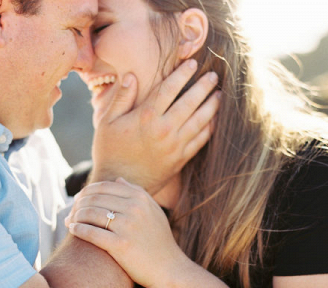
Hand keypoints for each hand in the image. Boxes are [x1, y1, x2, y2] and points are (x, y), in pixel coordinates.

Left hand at [65, 178, 187, 287]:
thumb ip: (137, 193)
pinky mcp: (121, 245)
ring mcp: (128, 226)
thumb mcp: (153, 212)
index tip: (78, 199)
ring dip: (75, 216)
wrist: (169, 270)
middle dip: (78, 204)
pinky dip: (78, 229)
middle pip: (95, 199)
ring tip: (69, 222)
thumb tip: (118, 180)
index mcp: (141, 198)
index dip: (87, 191)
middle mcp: (135, 208)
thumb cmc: (159, 242)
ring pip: (90, 213)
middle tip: (70, 212)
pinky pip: (92, 233)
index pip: (104, 187)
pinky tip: (72, 230)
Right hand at [90, 60, 220, 194]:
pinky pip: (201, 139)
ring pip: (201, 120)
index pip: (170, 88)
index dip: (183, 74)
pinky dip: (211, 127)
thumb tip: (132, 75)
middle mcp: (164, 129)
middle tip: (214, 75)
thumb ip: (121, 98)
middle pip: (191, 101)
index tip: (193, 63)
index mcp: (146, 117)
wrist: (119, 184)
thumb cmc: (110, 152)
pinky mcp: (181, 158)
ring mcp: (175, 145)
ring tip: (220, 94)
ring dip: (212, 105)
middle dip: (204, 86)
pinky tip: (215, 118)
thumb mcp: (107, 122)